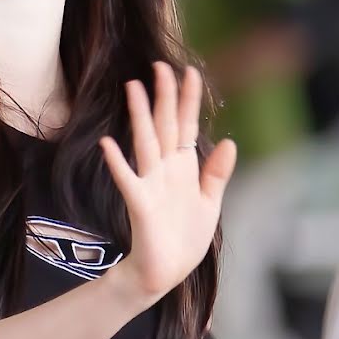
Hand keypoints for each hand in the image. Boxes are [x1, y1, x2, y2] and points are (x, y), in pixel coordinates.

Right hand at [100, 63, 236, 303]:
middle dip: (164, 97)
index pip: (186, 127)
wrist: (166, 272)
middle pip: (164, 126)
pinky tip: (108, 144)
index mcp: (184, 169)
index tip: (191, 72)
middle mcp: (165, 171)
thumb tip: (229, 142)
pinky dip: (118, 163)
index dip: (189, 101)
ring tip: (134, 88)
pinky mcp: (140, 204)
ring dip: (140, 116)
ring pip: (145, 143)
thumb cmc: (184, 240)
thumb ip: (217, 174)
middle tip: (160, 66)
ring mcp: (150, 185)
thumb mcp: (210, 204)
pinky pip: (128, 180)